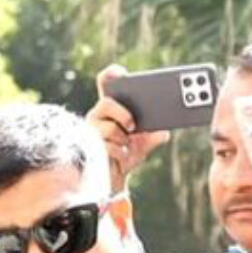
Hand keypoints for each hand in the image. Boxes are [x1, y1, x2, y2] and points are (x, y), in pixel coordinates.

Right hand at [90, 64, 171, 193]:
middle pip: (106, 103)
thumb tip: (164, 133)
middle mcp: (97, 116)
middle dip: (122, 113)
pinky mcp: (88, 147)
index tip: (120, 72)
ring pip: (109, 127)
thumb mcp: (144, 146)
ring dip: (123, 138)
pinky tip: (122, 156)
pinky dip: (120, 152)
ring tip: (126, 145)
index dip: (111, 76)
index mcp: (111, 108)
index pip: (106, 85)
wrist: (113, 180)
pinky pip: (108, 145)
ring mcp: (91, 131)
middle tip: (133, 124)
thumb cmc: (126, 156)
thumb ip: (153, 138)